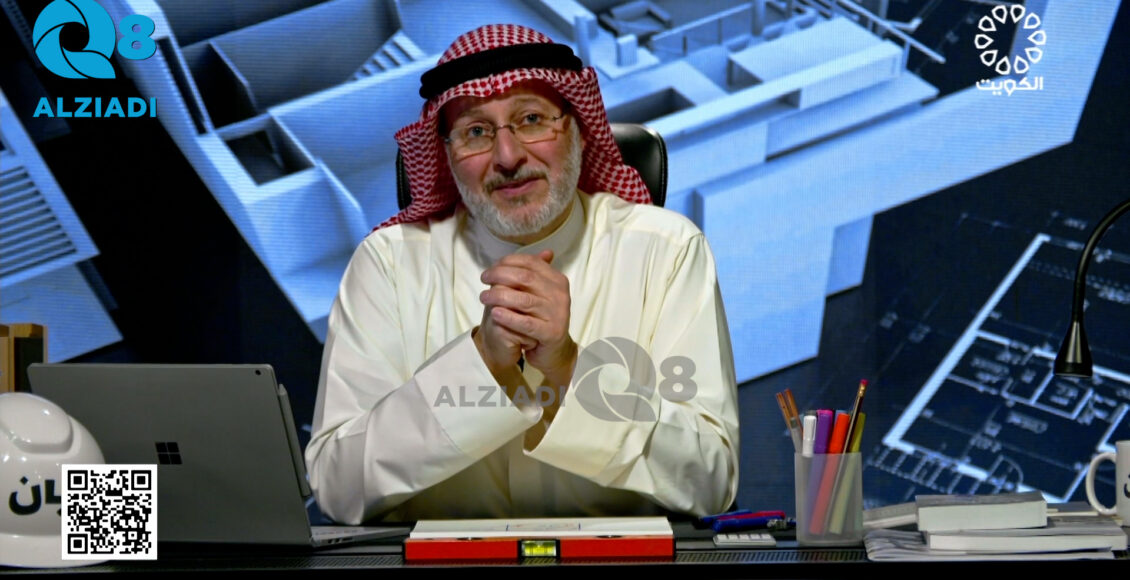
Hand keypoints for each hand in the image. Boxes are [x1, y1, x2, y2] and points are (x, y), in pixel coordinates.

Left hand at [478, 250, 576, 388]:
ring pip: (524, 300)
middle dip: (500, 275)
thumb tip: (541, 251)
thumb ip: (534, 273)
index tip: (491, 267)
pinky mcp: (552, 333)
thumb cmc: (540, 319)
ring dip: (499, 296)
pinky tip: (495, 314)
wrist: (551, 352)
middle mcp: (561, 295)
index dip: (508, 262)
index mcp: (558, 280)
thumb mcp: (538, 293)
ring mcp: (558, 314)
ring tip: (483, 297)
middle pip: (526, 278)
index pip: (531, 263)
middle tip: (484, 279)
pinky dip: (509, 317)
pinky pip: (526, 323)